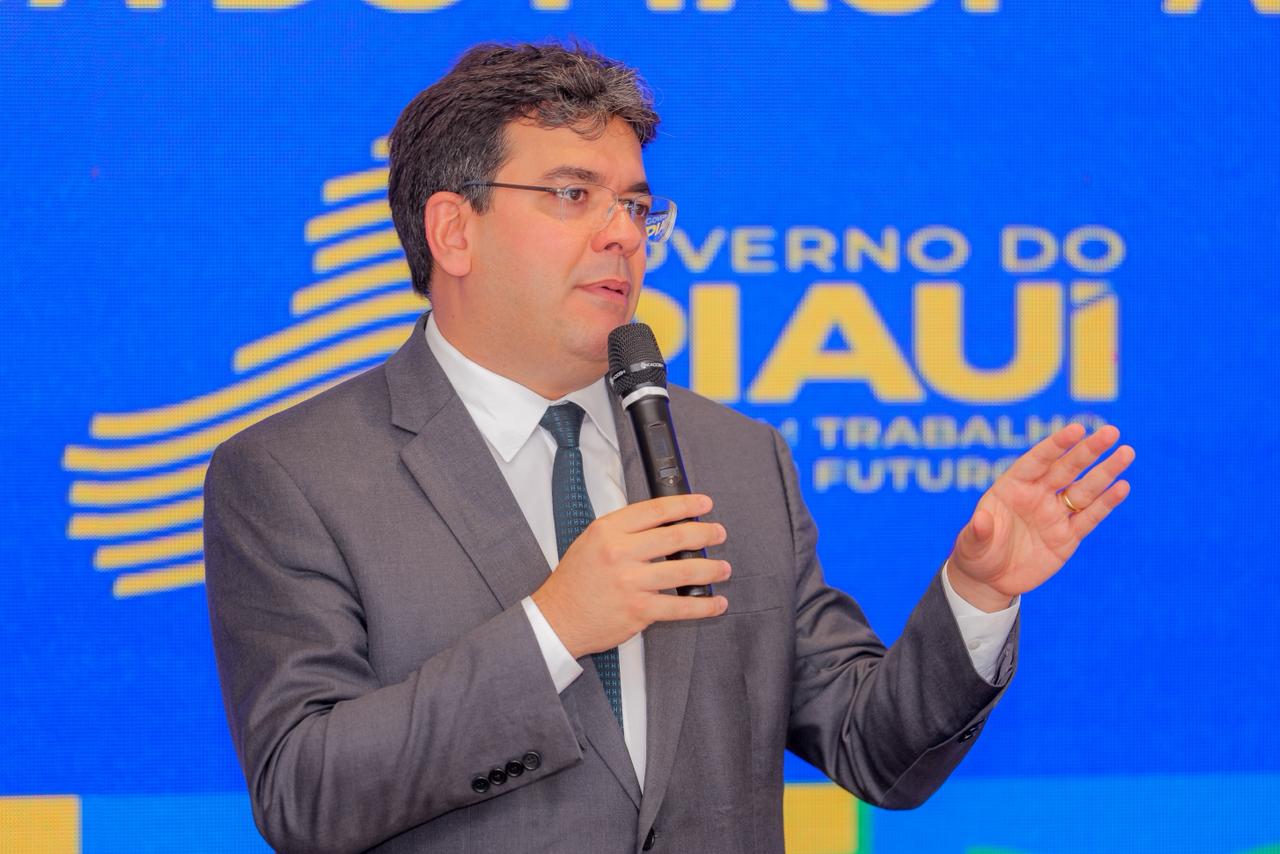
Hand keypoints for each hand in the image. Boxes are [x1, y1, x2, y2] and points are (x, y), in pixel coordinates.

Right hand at [531, 493, 730, 657]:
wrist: (557, 619)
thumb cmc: (575, 581)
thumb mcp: (591, 541)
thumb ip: (623, 530)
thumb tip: (664, 521)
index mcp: (608, 531)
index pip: (656, 510)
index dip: (686, 505)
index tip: (704, 504)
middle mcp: (620, 553)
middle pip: (676, 537)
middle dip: (706, 533)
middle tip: (719, 533)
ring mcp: (631, 583)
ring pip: (684, 571)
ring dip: (711, 569)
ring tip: (724, 568)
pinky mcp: (639, 611)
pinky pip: (680, 606)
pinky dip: (703, 605)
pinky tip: (716, 602)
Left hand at [947, 423, 1133, 611]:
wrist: (990, 580)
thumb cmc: (976, 554)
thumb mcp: (972, 544)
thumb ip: (978, 532)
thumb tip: (981, 520)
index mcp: (1012, 487)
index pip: (1037, 461)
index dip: (1056, 445)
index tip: (1076, 429)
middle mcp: (1037, 496)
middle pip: (1066, 469)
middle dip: (1088, 451)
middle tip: (1111, 432)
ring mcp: (1054, 515)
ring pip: (1084, 490)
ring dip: (1105, 472)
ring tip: (1126, 452)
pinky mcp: (1067, 537)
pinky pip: (1089, 518)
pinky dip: (1106, 503)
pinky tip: (1122, 487)